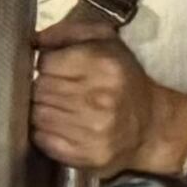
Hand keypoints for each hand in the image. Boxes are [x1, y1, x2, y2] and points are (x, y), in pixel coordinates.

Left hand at [32, 10, 186, 176]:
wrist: (152, 126)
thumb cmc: (124, 80)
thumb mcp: (106, 42)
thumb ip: (69, 31)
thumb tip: (33, 40)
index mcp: (104, 65)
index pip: (46, 63)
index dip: (47, 65)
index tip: (56, 70)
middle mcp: (99, 98)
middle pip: (40, 89)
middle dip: (42, 88)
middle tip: (57, 90)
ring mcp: (93, 130)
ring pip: (37, 114)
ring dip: (42, 110)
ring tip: (59, 108)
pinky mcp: (86, 154)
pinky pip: (42, 139)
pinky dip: (44, 132)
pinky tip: (60, 126)